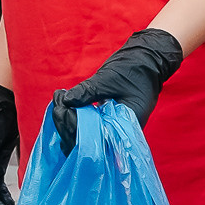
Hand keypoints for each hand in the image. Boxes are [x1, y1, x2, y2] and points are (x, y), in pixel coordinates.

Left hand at [51, 29, 184, 153]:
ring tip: (59, 100)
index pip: (96, 138)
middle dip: (67, 124)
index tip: (62, 107)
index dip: (75, 125)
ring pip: (85, 137)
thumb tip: (66, 100)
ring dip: (68, 122)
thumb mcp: (109, 79)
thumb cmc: (133, 70)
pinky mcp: (106, 123)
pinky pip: (87, 128)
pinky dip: (74, 119)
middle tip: (57, 103)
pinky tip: (64, 105)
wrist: (147, 62)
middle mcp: (119, 134)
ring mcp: (112, 130)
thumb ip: (88, 92)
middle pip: (87, 142)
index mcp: (126, 127)